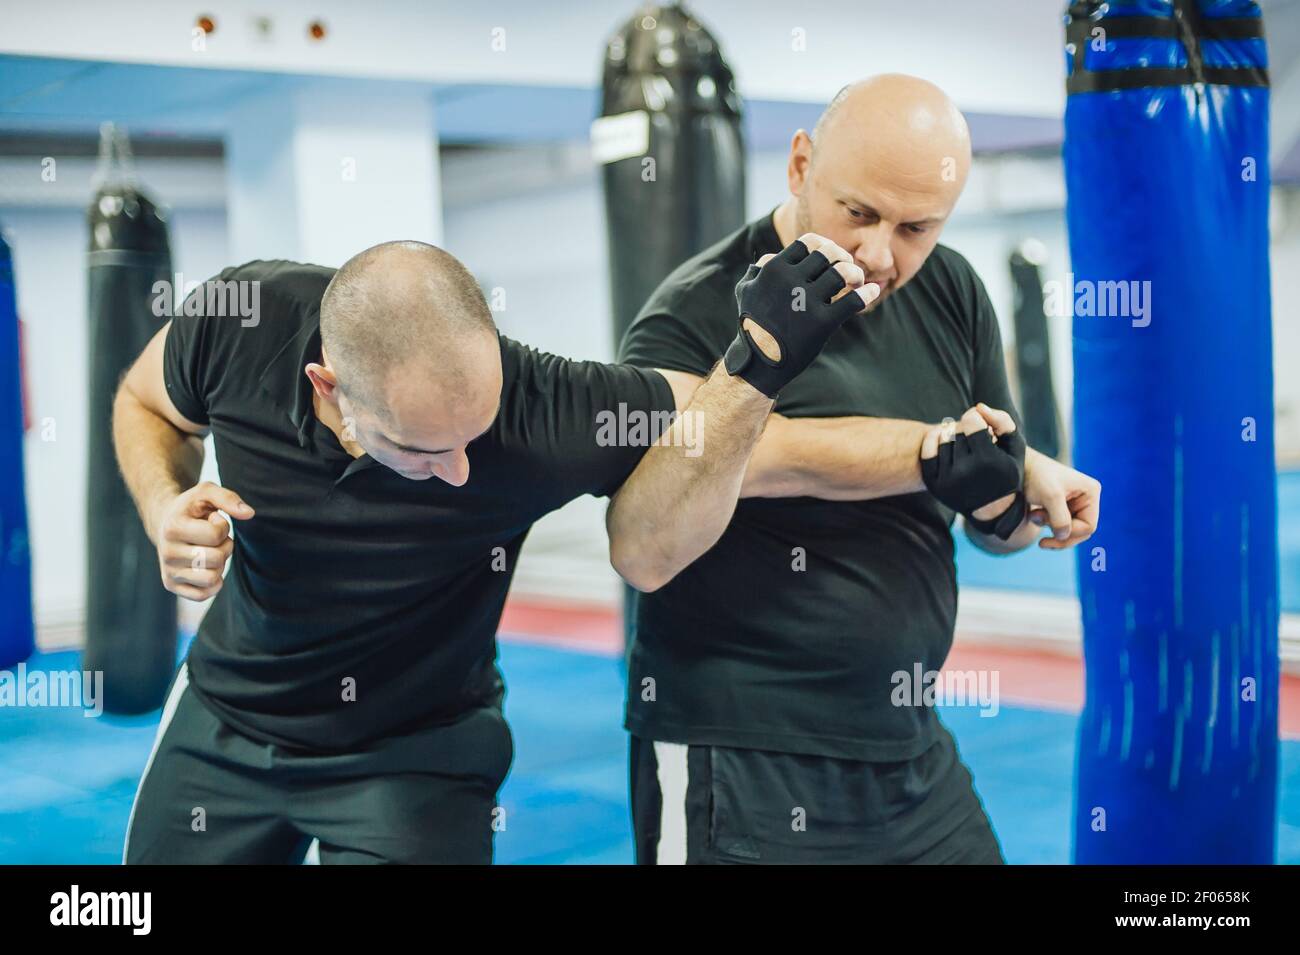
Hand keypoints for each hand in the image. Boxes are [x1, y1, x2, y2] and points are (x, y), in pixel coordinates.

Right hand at [151, 481, 253, 600]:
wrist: (166, 523)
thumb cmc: (192, 508)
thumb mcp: (206, 492)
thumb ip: (228, 498)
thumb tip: (249, 514)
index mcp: (172, 527)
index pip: (216, 534)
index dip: (223, 526)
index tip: (213, 520)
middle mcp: (166, 552)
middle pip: (216, 558)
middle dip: (224, 546)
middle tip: (214, 538)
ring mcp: (168, 571)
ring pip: (212, 578)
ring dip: (219, 565)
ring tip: (209, 551)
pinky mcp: (171, 585)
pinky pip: (204, 594)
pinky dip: (213, 582)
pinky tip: (206, 566)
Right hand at [724, 233, 879, 396]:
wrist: (758, 362)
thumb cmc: (753, 325)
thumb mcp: (746, 291)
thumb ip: (759, 270)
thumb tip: (774, 256)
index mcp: (774, 269)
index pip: (808, 242)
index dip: (823, 245)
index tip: (830, 257)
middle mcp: (790, 280)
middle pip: (829, 252)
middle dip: (842, 255)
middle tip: (847, 266)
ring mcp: (807, 301)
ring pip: (843, 272)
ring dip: (856, 273)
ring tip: (858, 281)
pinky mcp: (822, 323)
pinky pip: (853, 301)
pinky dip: (867, 293)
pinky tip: (873, 290)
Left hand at [919, 403, 1023, 517]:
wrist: (992, 509)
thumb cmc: (1006, 471)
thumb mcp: (1014, 447)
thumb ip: (1002, 421)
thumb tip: (978, 406)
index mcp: (988, 462)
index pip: (971, 421)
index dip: (976, 418)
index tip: (981, 424)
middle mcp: (966, 472)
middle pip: (958, 430)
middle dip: (966, 428)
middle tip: (974, 436)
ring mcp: (948, 480)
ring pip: (943, 439)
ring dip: (952, 435)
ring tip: (964, 443)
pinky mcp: (934, 485)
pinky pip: (926, 452)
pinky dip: (932, 439)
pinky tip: (942, 437)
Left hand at [1023, 451, 1100, 549]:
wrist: (1018, 466)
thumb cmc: (1036, 476)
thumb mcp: (1050, 496)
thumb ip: (1059, 518)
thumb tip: (1063, 536)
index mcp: (1091, 492)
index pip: (1088, 526)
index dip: (1070, 533)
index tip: (1050, 532)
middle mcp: (1086, 498)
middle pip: (1081, 531)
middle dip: (1059, 534)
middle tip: (1041, 540)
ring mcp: (1076, 503)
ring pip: (1069, 530)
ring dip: (1050, 528)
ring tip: (1034, 515)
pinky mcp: (1063, 507)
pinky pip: (1060, 526)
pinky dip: (1046, 525)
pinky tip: (1034, 516)